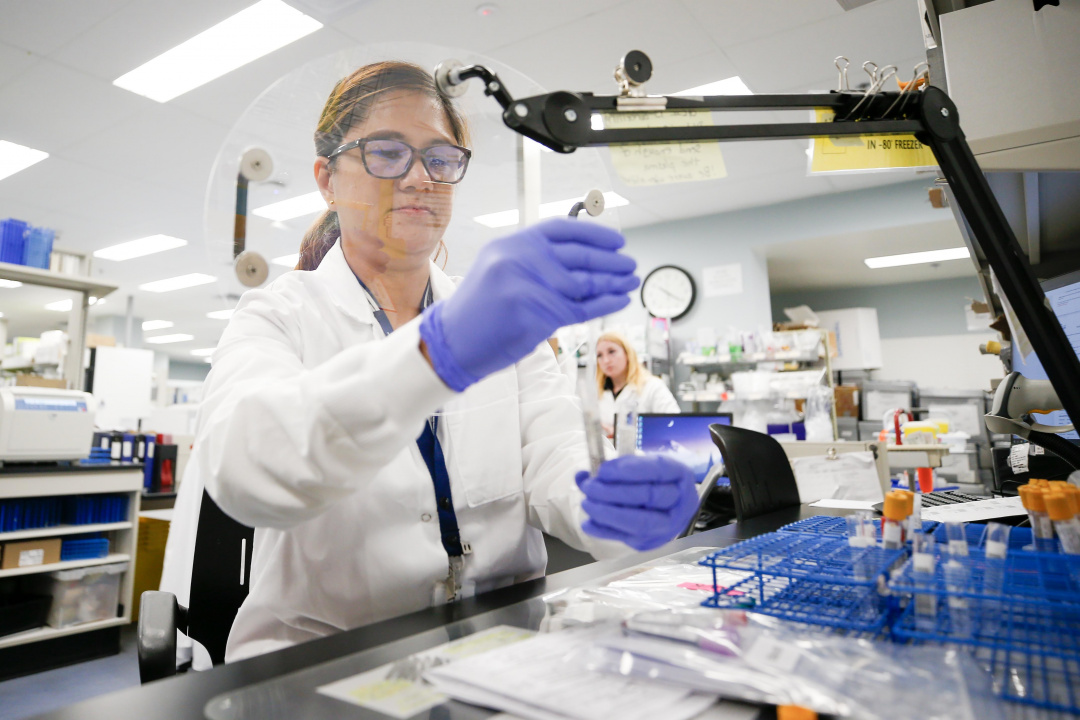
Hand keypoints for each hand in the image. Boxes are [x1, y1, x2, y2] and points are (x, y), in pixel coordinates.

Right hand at [420, 218, 637, 389]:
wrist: (452, 341)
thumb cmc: (478, 309)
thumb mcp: (500, 269)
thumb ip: (535, 260)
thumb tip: (580, 258)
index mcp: (511, 244)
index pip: (561, 230)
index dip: (593, 235)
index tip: (616, 242)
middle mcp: (519, 259)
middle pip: (578, 256)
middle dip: (610, 261)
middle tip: (629, 265)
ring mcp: (527, 286)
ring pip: (583, 283)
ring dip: (613, 282)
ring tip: (630, 281)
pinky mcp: (534, 314)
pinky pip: (580, 308)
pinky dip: (605, 303)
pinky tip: (619, 299)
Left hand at [575, 455, 697, 551]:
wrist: (663, 505)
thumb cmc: (649, 480)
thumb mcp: (637, 465)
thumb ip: (612, 467)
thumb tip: (581, 476)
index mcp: (680, 475)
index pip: (657, 470)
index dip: (629, 470)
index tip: (603, 470)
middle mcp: (680, 502)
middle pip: (648, 497)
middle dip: (613, 492)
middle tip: (589, 486)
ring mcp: (667, 526)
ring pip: (640, 522)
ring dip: (608, 513)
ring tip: (587, 503)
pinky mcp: (650, 542)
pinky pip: (627, 538)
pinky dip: (604, 530)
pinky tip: (588, 522)